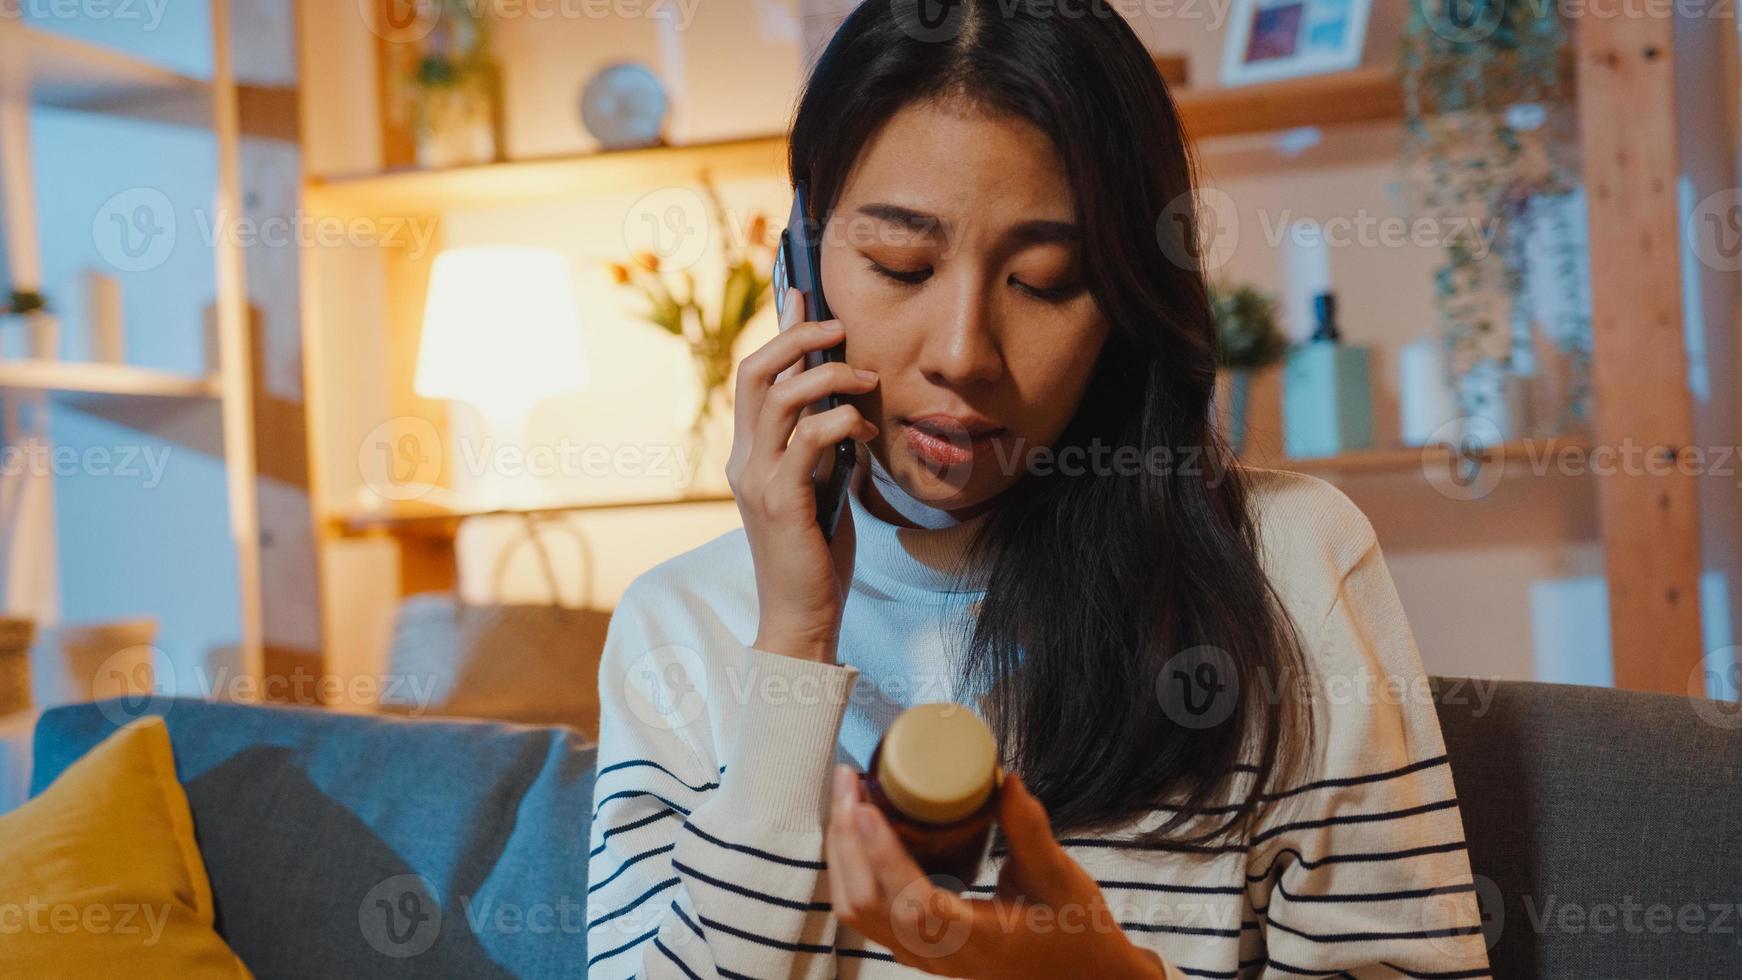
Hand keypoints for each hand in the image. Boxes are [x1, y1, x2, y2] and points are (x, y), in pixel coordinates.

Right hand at [727, 286, 879, 663]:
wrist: (801, 615)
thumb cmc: (815, 553)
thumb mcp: (821, 486)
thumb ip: (824, 447)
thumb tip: (848, 407)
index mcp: (750, 452)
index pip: (755, 376)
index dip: (779, 332)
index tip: (803, 295)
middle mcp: (744, 459)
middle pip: (756, 372)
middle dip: (798, 338)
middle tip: (839, 328)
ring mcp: (757, 479)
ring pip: (781, 398)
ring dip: (829, 377)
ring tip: (867, 380)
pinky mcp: (780, 502)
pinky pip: (808, 440)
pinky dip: (840, 423)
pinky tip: (865, 432)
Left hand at [825, 765, 1169, 979]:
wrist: (1079, 975)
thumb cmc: (1075, 932)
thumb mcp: (1061, 879)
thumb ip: (1029, 830)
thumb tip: (1002, 780)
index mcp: (976, 940)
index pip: (913, 903)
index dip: (883, 855)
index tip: (867, 808)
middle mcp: (939, 954)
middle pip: (865, 903)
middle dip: (847, 839)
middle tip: (848, 782)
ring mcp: (922, 954)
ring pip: (856, 908)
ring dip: (843, 850)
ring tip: (847, 796)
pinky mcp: (916, 944)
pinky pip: (866, 908)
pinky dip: (852, 865)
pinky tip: (860, 827)